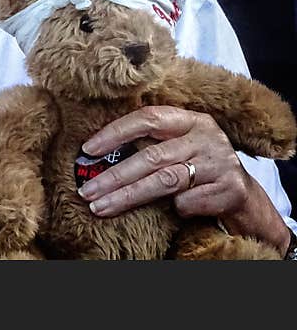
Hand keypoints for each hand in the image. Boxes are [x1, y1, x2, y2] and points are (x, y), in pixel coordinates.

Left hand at [76, 105, 289, 251]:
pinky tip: (172, 212)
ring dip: (127, 197)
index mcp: (191, 119)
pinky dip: (175, 209)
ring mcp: (220, 163)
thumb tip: (95, 157)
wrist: (244, 195)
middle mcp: (206, 137)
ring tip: (100, 206)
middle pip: (151, 157)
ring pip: (164, 182)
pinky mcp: (230, 189)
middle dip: (113, 176)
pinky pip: (187, 203)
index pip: (147, 118)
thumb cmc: (198, 166)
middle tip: (86, 191)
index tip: (87, 149)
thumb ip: (151, 144)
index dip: (115, 132)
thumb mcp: (179, 145)